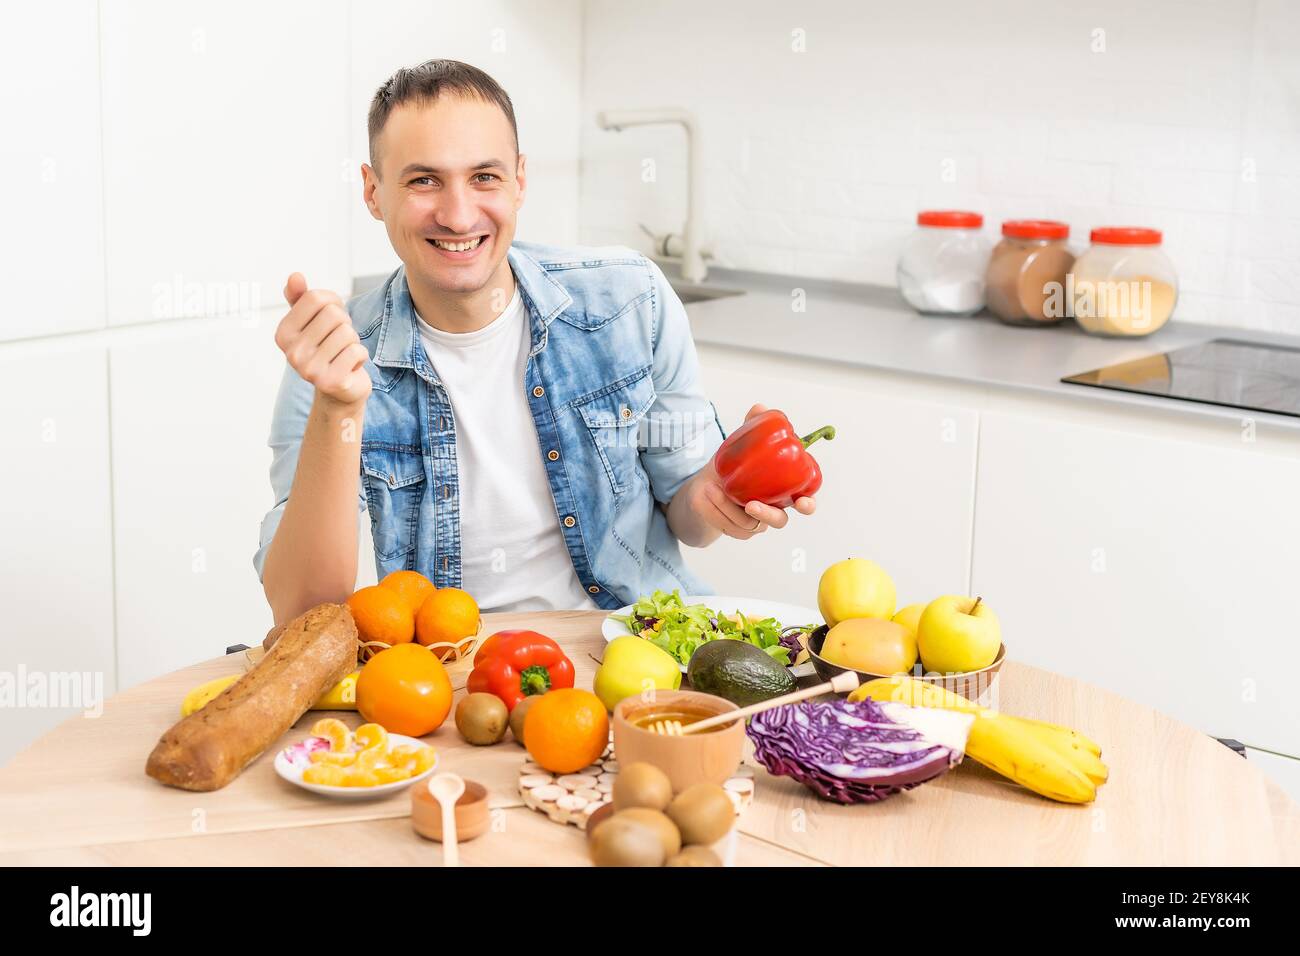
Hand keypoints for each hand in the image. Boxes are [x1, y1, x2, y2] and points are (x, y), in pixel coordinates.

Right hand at [274, 273, 371, 407]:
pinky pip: (357, 351)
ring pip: (347, 332)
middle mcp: (292, 353)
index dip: (333, 302)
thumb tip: (295, 276)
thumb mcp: (311, 322)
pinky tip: (350, 366)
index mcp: (283, 333)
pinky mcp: (331, 381)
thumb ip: (301, 298)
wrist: (339, 389)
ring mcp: (310, 370)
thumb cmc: (327, 349)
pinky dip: (361, 356)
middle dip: (345, 323)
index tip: (331, 318)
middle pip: (334, 314)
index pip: (315, 298)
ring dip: (353, 341)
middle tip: (339, 339)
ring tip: (343, 353)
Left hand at [690, 403, 816, 540]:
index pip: (804, 499)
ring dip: (728, 506)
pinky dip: (716, 510)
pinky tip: (706, 494)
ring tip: (713, 486)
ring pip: (747, 523)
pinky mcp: (736, 529)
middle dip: (768, 515)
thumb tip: (759, 408)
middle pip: (779, 521)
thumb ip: (752, 428)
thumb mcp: (740, 445)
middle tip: (751, 505)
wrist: (705, 487)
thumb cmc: (732, 467)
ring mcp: (754, 522)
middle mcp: (772, 509)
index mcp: (783, 489)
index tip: (803, 502)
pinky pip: (727, 525)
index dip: (808, 503)